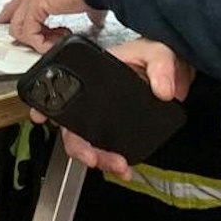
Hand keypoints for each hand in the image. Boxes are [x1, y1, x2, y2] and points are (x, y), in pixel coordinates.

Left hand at [0, 0, 96, 50]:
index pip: (24, 0)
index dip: (20, 16)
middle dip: (19, 31)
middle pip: (13, 12)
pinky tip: (52, 46)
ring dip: (35, 40)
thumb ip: (86, 12)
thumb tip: (96, 21)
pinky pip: (29, 33)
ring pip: (17, 26)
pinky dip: (40, 44)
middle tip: (35, 41)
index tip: (30, 28)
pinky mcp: (36, 5)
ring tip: (53, 43)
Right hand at [32, 40, 192, 180]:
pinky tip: (123, 167)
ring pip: (88, 141)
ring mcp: (104, 114)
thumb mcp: (159, 53)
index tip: (41, 118)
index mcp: (96, 74)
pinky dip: (111, 161)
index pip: (65, 89)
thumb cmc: (158, 54)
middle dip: (79, 147)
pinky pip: (107, 147)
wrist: (178, 71)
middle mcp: (94, 96)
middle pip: (73, 126)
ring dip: (98, 158)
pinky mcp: (119, 128)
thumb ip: (161, 66)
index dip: (47, 105)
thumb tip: (162, 89)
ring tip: (117, 166)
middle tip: (94, 158)